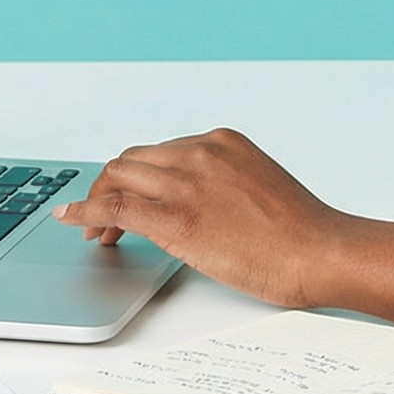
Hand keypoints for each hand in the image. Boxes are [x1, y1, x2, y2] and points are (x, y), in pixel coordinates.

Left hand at [52, 129, 354, 308]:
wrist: (320, 250)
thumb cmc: (300, 231)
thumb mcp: (257, 186)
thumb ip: (222, 184)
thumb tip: (194, 205)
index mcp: (220, 142)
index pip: (159, 152)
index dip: (136, 177)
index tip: (128, 196)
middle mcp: (199, 152)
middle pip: (131, 161)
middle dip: (111, 187)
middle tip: (103, 218)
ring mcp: (185, 182)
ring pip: (117, 178)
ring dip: (97, 201)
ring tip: (95, 231)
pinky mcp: (175, 218)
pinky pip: (114, 207)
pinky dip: (85, 211)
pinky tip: (73, 221)